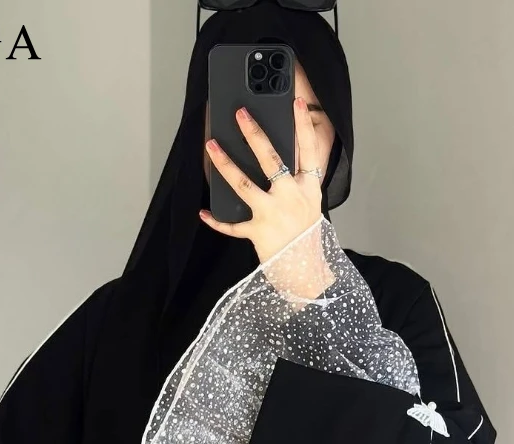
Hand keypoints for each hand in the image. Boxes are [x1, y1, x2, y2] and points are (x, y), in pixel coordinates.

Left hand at [199, 96, 323, 264]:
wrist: (306, 271)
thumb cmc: (306, 237)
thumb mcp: (310, 205)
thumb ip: (296, 183)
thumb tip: (275, 161)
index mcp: (308, 189)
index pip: (308, 151)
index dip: (302, 125)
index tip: (294, 102)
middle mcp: (291, 198)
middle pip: (271, 160)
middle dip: (254, 134)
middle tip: (240, 114)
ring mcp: (273, 214)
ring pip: (244, 184)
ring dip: (225, 164)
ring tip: (212, 147)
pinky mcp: (257, 232)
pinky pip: (232, 225)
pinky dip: (216, 220)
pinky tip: (204, 213)